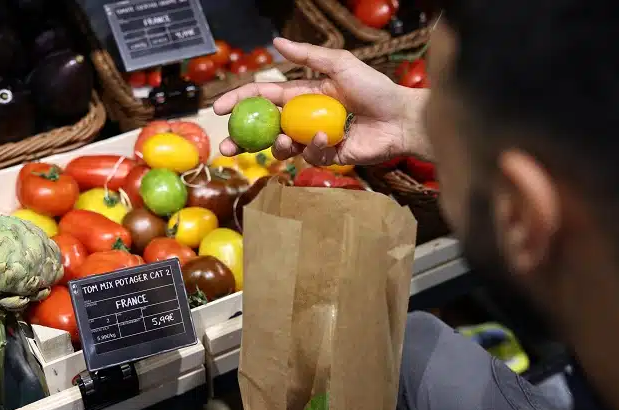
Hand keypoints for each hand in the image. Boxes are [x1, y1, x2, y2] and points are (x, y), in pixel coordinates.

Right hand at [213, 38, 429, 166]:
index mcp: (302, 94)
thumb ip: (308, 56)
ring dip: (278, 146)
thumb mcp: (340, 64)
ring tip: (287, 140)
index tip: (218, 109)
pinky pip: (311, 157)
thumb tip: (277, 43)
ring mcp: (315, 139)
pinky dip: (316, 147)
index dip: (239, 101)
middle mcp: (304, 118)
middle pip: (265, 129)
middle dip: (242, 139)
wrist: (401, 117)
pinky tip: (329, 138)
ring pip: (283, 148)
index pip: (263, 97)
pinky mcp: (329, 157)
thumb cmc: (375, 88)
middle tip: (226, 147)